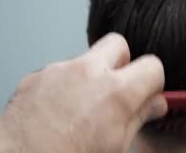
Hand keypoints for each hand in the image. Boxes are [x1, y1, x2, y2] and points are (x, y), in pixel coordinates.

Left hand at [0, 33, 166, 152]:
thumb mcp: (117, 147)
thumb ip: (139, 117)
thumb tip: (154, 104)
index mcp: (116, 92)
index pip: (152, 65)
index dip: (153, 81)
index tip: (147, 92)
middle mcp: (87, 72)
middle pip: (117, 44)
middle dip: (121, 63)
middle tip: (116, 90)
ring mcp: (56, 72)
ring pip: (84, 60)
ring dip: (87, 77)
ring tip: (79, 110)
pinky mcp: (31, 79)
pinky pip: (56, 73)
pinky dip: (61, 87)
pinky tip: (57, 113)